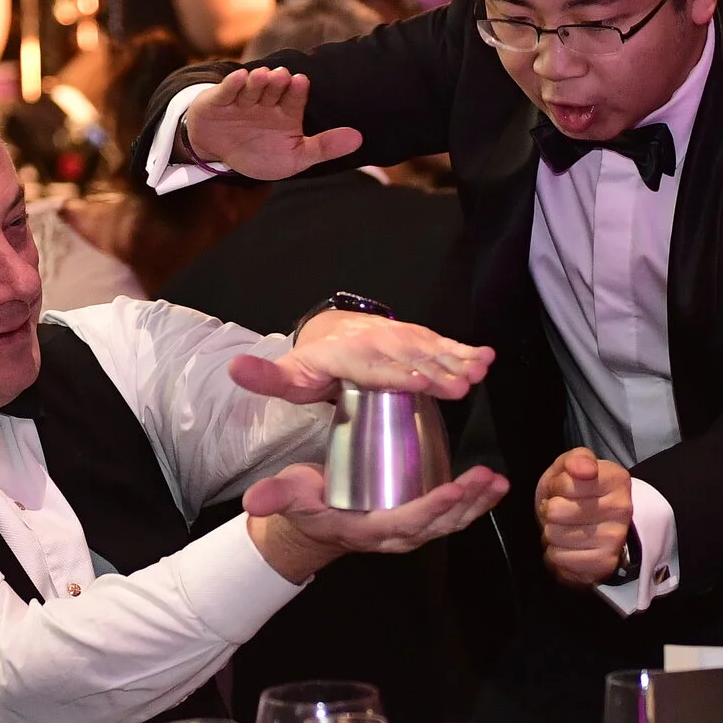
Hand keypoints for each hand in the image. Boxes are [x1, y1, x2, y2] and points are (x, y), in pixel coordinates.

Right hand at [179, 66, 362, 180]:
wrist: (219, 155)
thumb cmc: (260, 153)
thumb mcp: (295, 158)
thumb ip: (324, 148)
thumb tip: (359, 138)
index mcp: (286, 112)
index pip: (295, 98)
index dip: (297, 91)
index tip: (301, 82)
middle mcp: (265, 102)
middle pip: (273, 89)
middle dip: (278, 83)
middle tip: (284, 77)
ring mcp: (241, 100)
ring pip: (251, 88)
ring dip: (257, 82)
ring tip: (264, 77)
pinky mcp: (218, 102)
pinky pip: (226, 92)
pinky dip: (232, 85)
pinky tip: (240, 77)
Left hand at [227, 315, 491, 403]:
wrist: (333, 337)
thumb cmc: (314, 367)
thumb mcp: (288, 376)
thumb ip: (267, 377)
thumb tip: (235, 368)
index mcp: (345, 354)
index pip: (372, 365)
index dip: (395, 374)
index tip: (417, 383)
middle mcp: (376, 340)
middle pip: (408, 357)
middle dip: (436, 370)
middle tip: (462, 386)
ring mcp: (401, 337)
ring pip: (430, 348)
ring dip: (457, 358)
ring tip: (480, 371)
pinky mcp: (418, 338)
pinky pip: (443, 343)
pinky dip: (466, 349)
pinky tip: (488, 357)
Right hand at [243, 464, 507, 583]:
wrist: (315, 525)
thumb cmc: (307, 505)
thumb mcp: (290, 496)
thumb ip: (276, 496)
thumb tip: (254, 501)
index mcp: (369, 530)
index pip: (407, 521)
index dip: (432, 506)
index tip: (454, 488)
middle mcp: (396, 535)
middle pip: (438, 523)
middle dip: (465, 502)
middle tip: (486, 477)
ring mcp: (411, 530)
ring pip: (451, 522)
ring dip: (478, 503)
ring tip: (497, 480)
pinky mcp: (421, 520)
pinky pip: (452, 515)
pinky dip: (475, 501)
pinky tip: (493, 483)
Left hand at [536, 448, 634, 587]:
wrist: (593, 526)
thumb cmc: (576, 493)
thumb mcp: (570, 467)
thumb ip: (576, 459)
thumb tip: (583, 469)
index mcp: (617, 479)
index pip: (566, 484)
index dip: (556, 487)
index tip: (563, 491)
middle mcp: (622, 509)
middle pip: (556, 511)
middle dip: (550, 511)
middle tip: (560, 511)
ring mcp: (614, 538)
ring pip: (555, 535)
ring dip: (552, 533)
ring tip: (564, 528)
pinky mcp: (604, 563)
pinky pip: (559, 558)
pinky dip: (556, 553)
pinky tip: (568, 546)